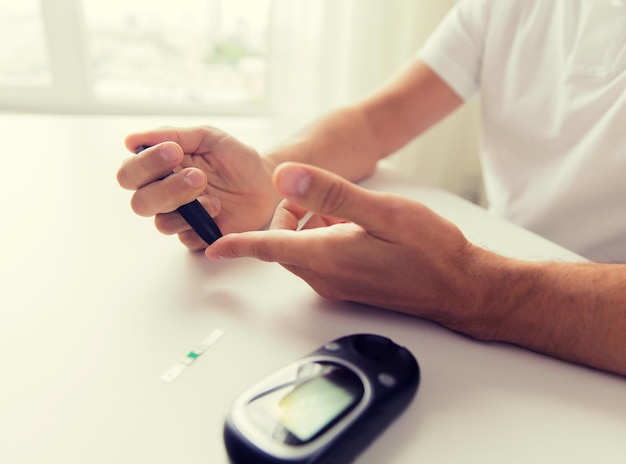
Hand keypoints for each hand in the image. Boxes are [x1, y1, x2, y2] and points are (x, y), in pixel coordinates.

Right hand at [116, 126, 280, 249]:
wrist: (265, 182)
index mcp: (159, 170)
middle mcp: (163, 195)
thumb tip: (132, 140)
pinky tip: (219, 212)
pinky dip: (202, 226)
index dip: (145, 164)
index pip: (130, 173)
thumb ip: (173, 135)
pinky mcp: (197, 236)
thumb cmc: (235, 158)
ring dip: (188, 207)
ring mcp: (180, 218)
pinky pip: (186, 239)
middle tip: (198, 176)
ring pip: (162, 223)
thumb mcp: (207, 138)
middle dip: (167, 190)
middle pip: (140, 203)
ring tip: (214, 197)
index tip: (174, 151)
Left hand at [206, 162, 491, 332]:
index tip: (211, 246)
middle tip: (315, 193)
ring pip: (303, 250)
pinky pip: (321, 258)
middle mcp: (325, 276)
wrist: (459, 286)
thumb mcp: (382, 212)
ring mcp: (337, 285)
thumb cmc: (428, 250)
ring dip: (310, 224)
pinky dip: (325, 237)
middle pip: (284, 244)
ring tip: (344, 208)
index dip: (237, 244)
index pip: (268, 248)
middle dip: (289, 216)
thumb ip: (331, 194)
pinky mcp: (349, 285)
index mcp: (327, 256)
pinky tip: (355, 224)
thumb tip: (285, 176)